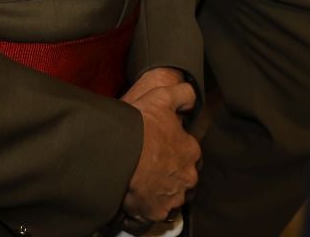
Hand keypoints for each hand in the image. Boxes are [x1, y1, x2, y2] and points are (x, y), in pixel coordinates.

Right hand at [120, 70, 198, 225]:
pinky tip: (135, 203)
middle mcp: (187, 179)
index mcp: (191, 153)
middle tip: (151, 170)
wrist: (117, 152)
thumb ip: (183, 95)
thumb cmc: (141, 126)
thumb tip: (191, 98)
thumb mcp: (162, 98)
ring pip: (170, 200)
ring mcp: (172, 199)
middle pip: (183, 181)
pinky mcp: (155, 214)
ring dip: (160, 195)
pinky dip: (146, 212)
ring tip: (142, 186)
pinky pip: (154, 216)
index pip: (192, 157)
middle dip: (171, 177)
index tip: (164, 152)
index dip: (177, 153)